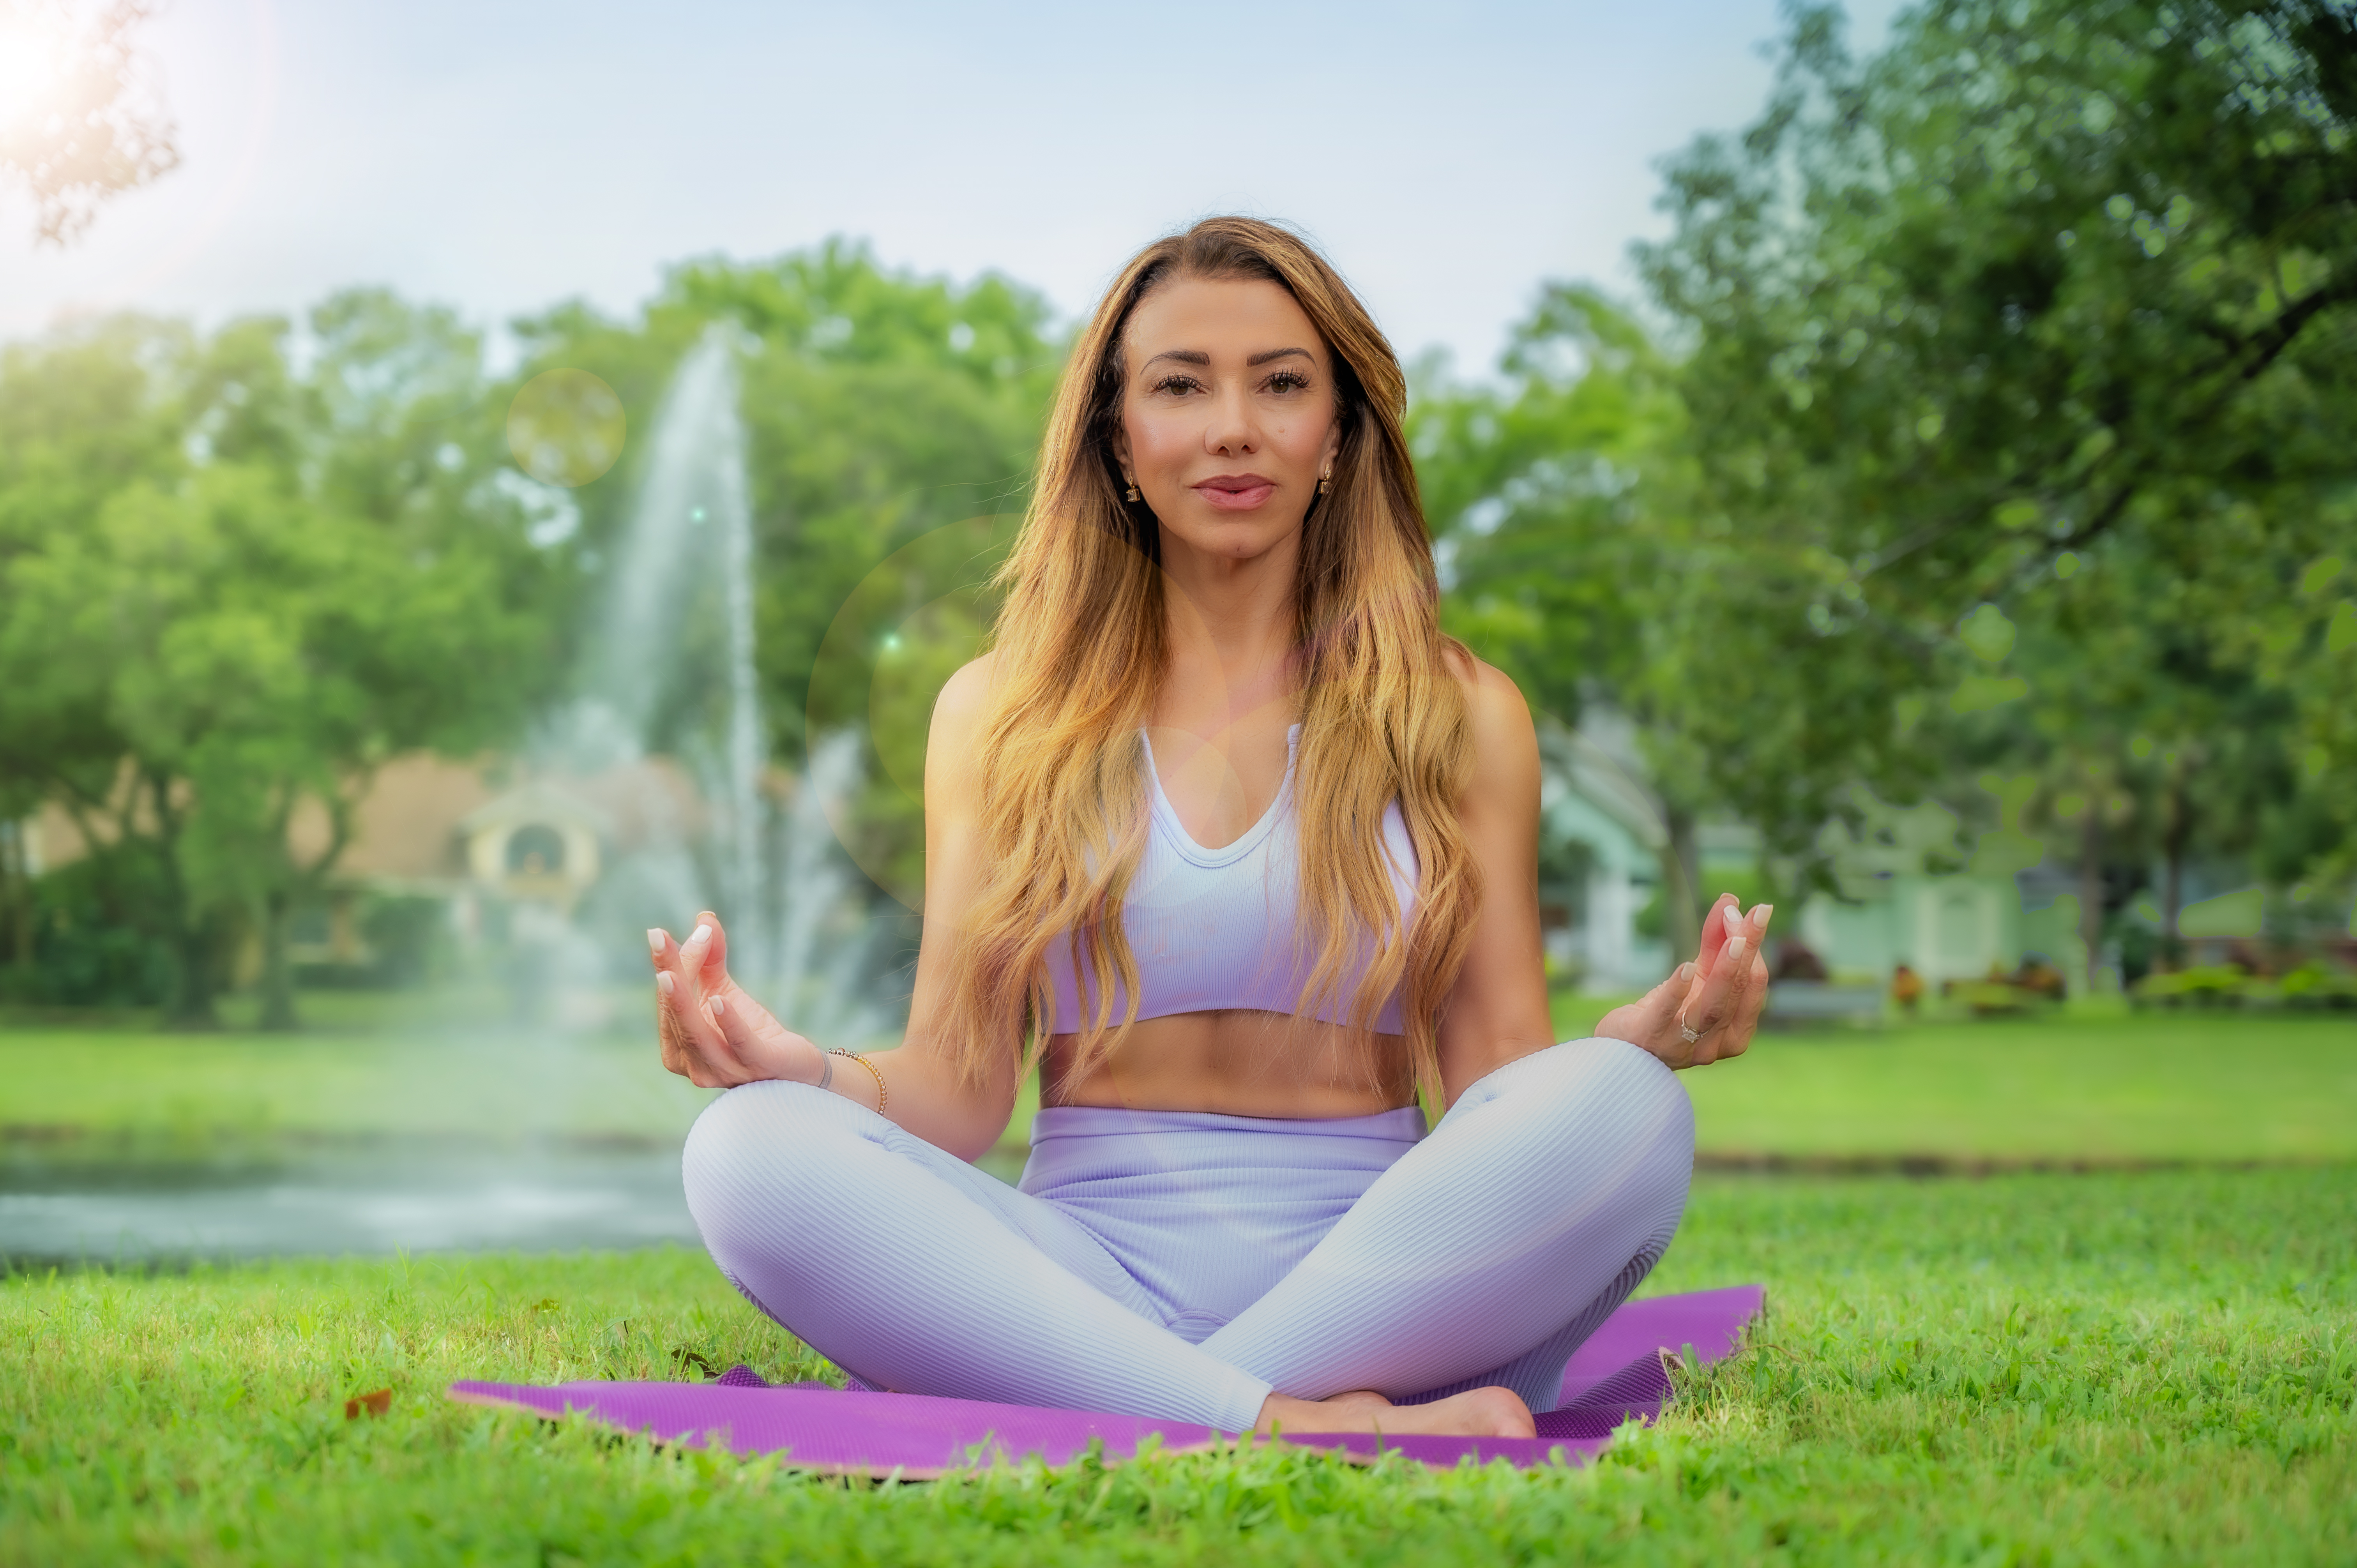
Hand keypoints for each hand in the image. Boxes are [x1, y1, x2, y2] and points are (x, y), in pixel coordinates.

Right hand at [649, 911, 825, 1088]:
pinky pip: (739, 1045)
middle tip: (657, 939)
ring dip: (683, 1002)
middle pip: (678, 1017)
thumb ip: (710, 960)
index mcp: (679, 1049)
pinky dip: (728, 1023)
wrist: (797, 1066)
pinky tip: (719, 1000)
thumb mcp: (725, 993)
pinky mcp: (759, 1066)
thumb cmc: (753, 1032)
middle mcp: (695, 1066)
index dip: (669, 967)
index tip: (661, 933)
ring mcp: (725, 1071)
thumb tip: (705, 917)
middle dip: (669, 976)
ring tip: (671, 974)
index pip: (668, 1005)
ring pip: (697, 1034)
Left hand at [1594, 894, 1771, 1069]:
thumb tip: (1731, 901)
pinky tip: (1684, 968)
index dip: (1756, 949)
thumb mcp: (1695, 979)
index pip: (1754, 988)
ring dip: (1725, 972)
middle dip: (1745, 952)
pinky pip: (1667, 1015)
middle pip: (1736, 995)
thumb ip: (1714, 944)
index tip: (1758, 911)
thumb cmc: (1665, 1013)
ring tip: (1733, 939)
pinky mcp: (1650, 1038)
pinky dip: (1677, 992)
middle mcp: (1715, 1045)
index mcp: (1734, 1033)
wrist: (1620, 1049)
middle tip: (1751, 915)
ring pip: (1712, 1009)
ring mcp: (1684, 1046)